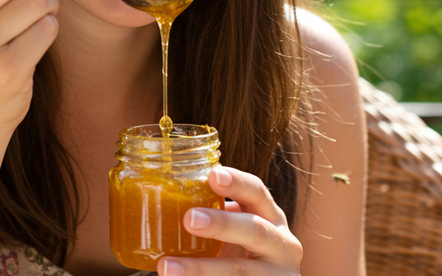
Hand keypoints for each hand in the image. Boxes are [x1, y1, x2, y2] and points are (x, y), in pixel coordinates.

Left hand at [160, 166, 301, 275]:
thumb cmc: (243, 254)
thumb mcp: (238, 232)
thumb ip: (214, 216)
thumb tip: (159, 197)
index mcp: (272, 218)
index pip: (258, 193)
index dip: (238, 182)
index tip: (212, 175)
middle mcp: (282, 245)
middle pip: (255, 230)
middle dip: (222, 224)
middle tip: (189, 218)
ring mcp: (278, 275)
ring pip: (240, 271)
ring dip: (201, 269)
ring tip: (166, 267)